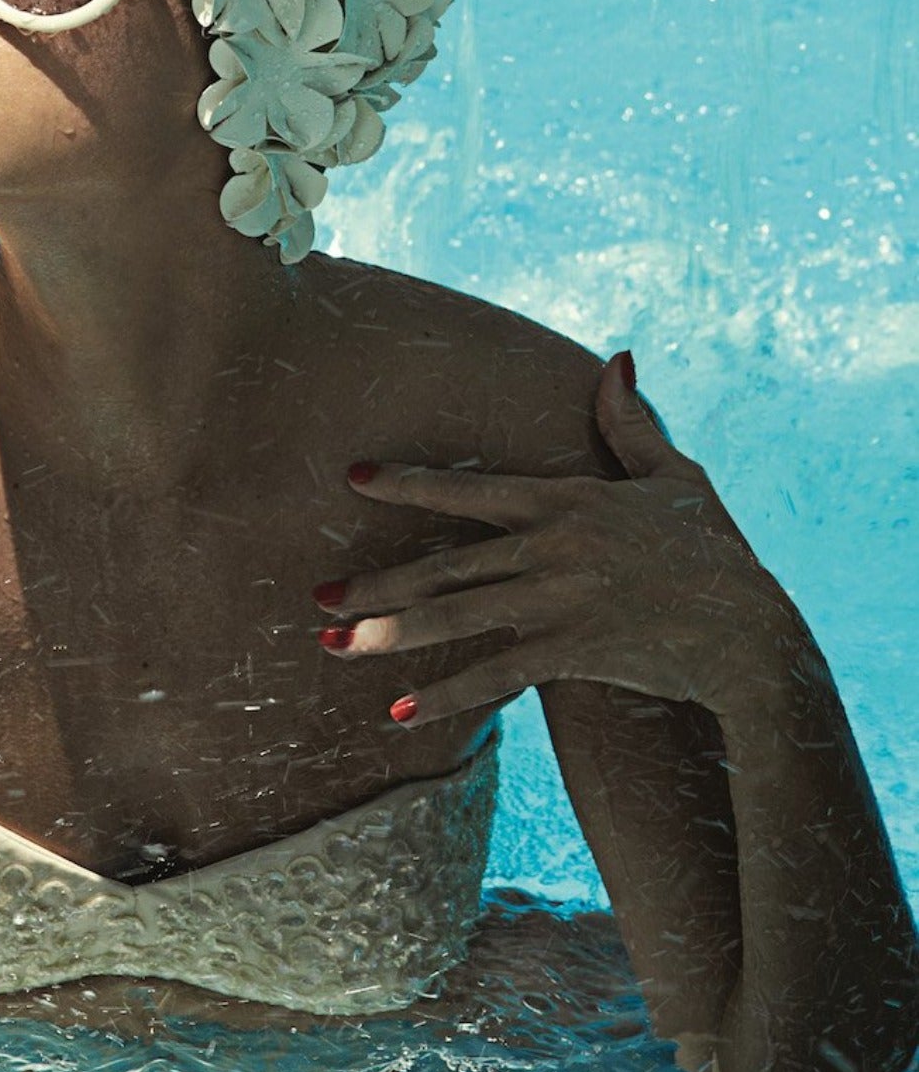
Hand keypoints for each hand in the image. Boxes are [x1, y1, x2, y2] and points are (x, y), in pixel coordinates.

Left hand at [313, 351, 801, 727]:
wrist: (753, 634)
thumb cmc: (715, 551)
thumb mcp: (675, 478)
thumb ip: (631, 424)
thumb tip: (618, 359)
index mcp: (566, 501)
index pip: (470, 489)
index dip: (408, 483)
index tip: (354, 477)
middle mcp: (552, 547)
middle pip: (446, 563)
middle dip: (376, 582)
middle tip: (317, 595)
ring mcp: (560, 602)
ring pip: (457, 617)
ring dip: (391, 634)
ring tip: (334, 644)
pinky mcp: (575, 654)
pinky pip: (497, 675)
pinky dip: (448, 695)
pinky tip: (400, 712)